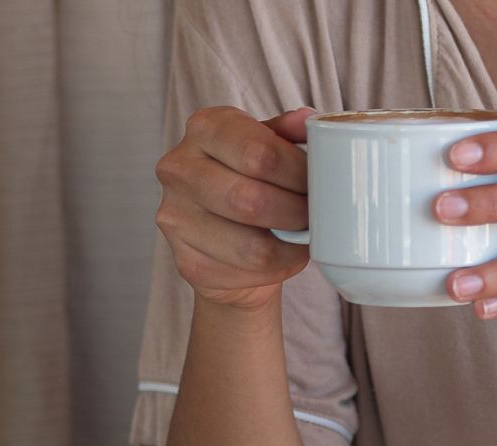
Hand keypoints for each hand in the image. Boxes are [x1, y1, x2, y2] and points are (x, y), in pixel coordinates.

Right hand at [155, 106, 314, 310]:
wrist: (226, 235)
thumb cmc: (254, 181)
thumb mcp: (270, 146)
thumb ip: (288, 135)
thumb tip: (310, 122)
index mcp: (205, 127)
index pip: (258, 152)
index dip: (299, 173)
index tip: (320, 183)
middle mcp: (179, 168)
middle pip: (250, 201)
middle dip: (296, 212)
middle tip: (315, 215)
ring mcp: (176, 217)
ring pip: (251, 246)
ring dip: (290, 244)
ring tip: (304, 236)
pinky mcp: (186, 261)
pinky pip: (245, 272)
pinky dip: (278, 266)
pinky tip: (284, 254)